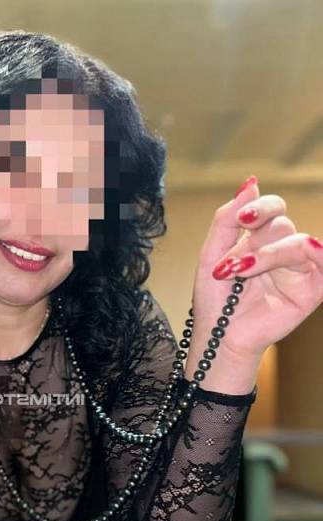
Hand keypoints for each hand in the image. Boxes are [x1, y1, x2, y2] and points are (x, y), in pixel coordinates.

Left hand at [191, 175, 322, 360]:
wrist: (219, 336)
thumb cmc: (214, 299)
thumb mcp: (211, 253)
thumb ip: (226, 218)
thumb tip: (252, 182)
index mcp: (259, 239)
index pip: (272, 208)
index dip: (260, 207)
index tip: (243, 218)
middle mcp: (281, 250)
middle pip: (282, 224)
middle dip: (255, 242)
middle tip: (233, 265)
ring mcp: (298, 268)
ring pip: (298, 241)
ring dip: (268, 255)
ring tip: (243, 272)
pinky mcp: (312, 288)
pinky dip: (313, 253)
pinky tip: (300, 254)